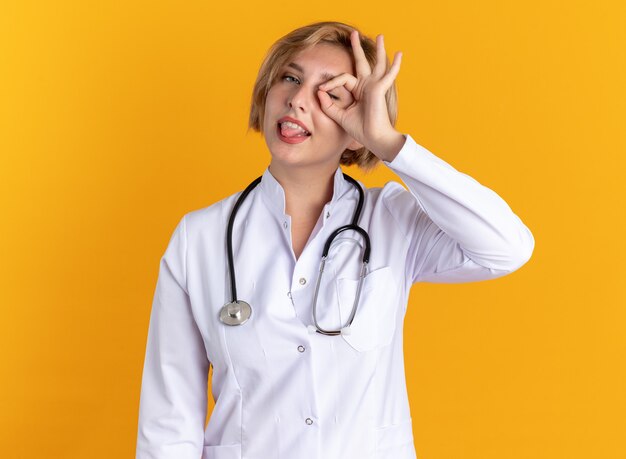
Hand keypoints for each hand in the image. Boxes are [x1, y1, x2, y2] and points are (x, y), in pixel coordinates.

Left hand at [317, 30, 403, 159]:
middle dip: (357, 48)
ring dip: (379, 50)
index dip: (331, 82)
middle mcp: (367, 86)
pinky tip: (400, 54)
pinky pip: (388, 74)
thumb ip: (329, 105)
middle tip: (354, 34)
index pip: (343, 78)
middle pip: (362, 62)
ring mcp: (375, 86)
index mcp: (358, 91)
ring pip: (377, 64)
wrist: (373, 139)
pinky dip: (395, 65)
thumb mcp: (339, 116)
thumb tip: (320, 91)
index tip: (321, 89)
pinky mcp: (380, 88)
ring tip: (381, 36)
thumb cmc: (360, 129)